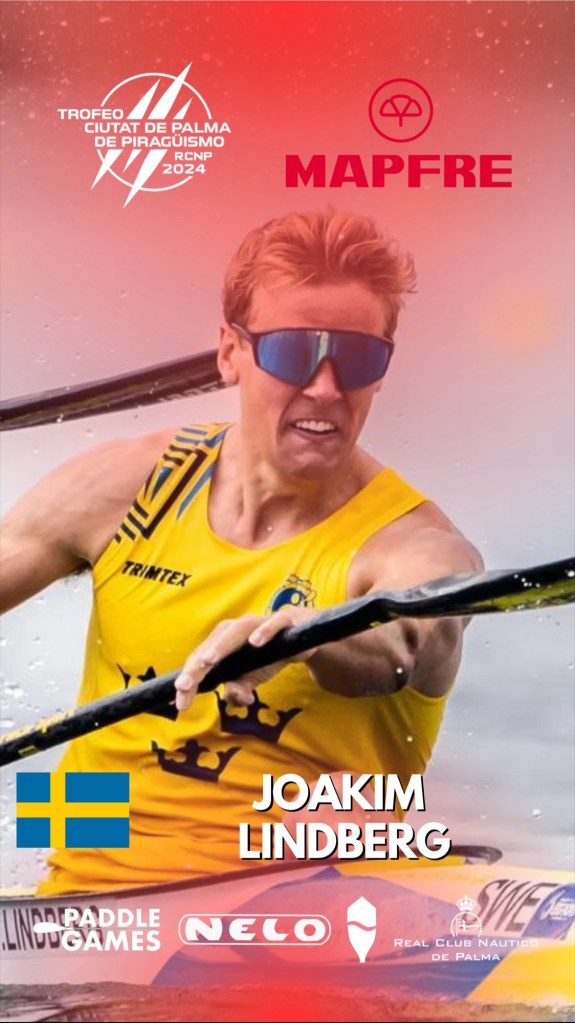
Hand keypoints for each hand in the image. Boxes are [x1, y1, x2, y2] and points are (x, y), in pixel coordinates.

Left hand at [174, 607, 318, 711]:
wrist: (302, 639)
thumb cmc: (268, 656)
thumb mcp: (251, 679)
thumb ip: (239, 690)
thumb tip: (231, 697)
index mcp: (223, 642)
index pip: (201, 661)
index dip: (190, 680)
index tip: (182, 703)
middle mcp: (236, 629)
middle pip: (212, 644)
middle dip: (197, 665)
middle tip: (185, 684)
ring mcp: (259, 623)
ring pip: (237, 630)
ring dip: (221, 645)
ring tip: (208, 660)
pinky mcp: (283, 621)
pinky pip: (273, 623)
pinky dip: (264, 631)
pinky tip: (255, 642)